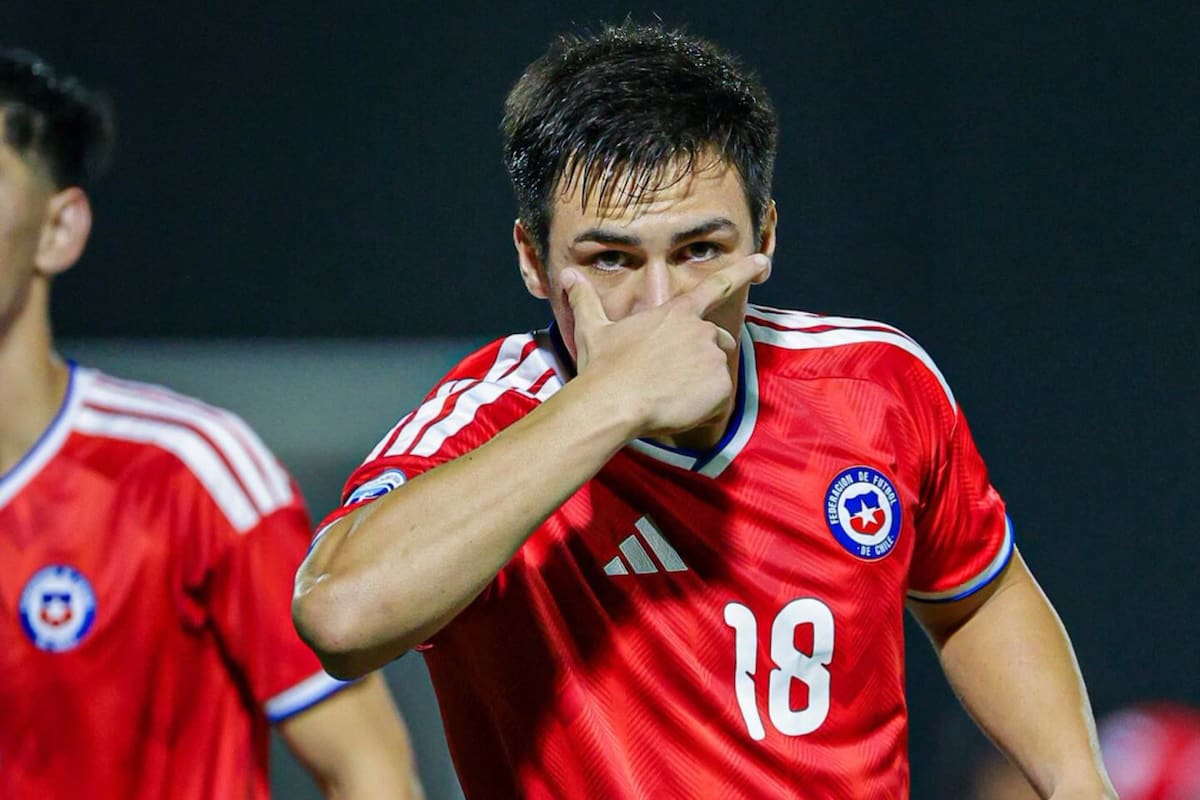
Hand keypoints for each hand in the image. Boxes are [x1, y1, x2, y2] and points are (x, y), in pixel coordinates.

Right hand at [561, 253, 769, 438]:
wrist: (613, 403)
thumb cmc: (603, 367)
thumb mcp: (592, 330)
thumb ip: (584, 300)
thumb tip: (567, 276)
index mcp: (676, 313)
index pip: (716, 286)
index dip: (742, 271)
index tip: (763, 261)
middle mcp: (701, 331)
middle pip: (718, 341)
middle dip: (703, 357)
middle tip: (671, 378)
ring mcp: (712, 358)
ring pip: (716, 374)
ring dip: (700, 385)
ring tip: (668, 396)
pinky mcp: (719, 387)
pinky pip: (718, 402)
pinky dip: (702, 410)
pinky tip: (676, 411)